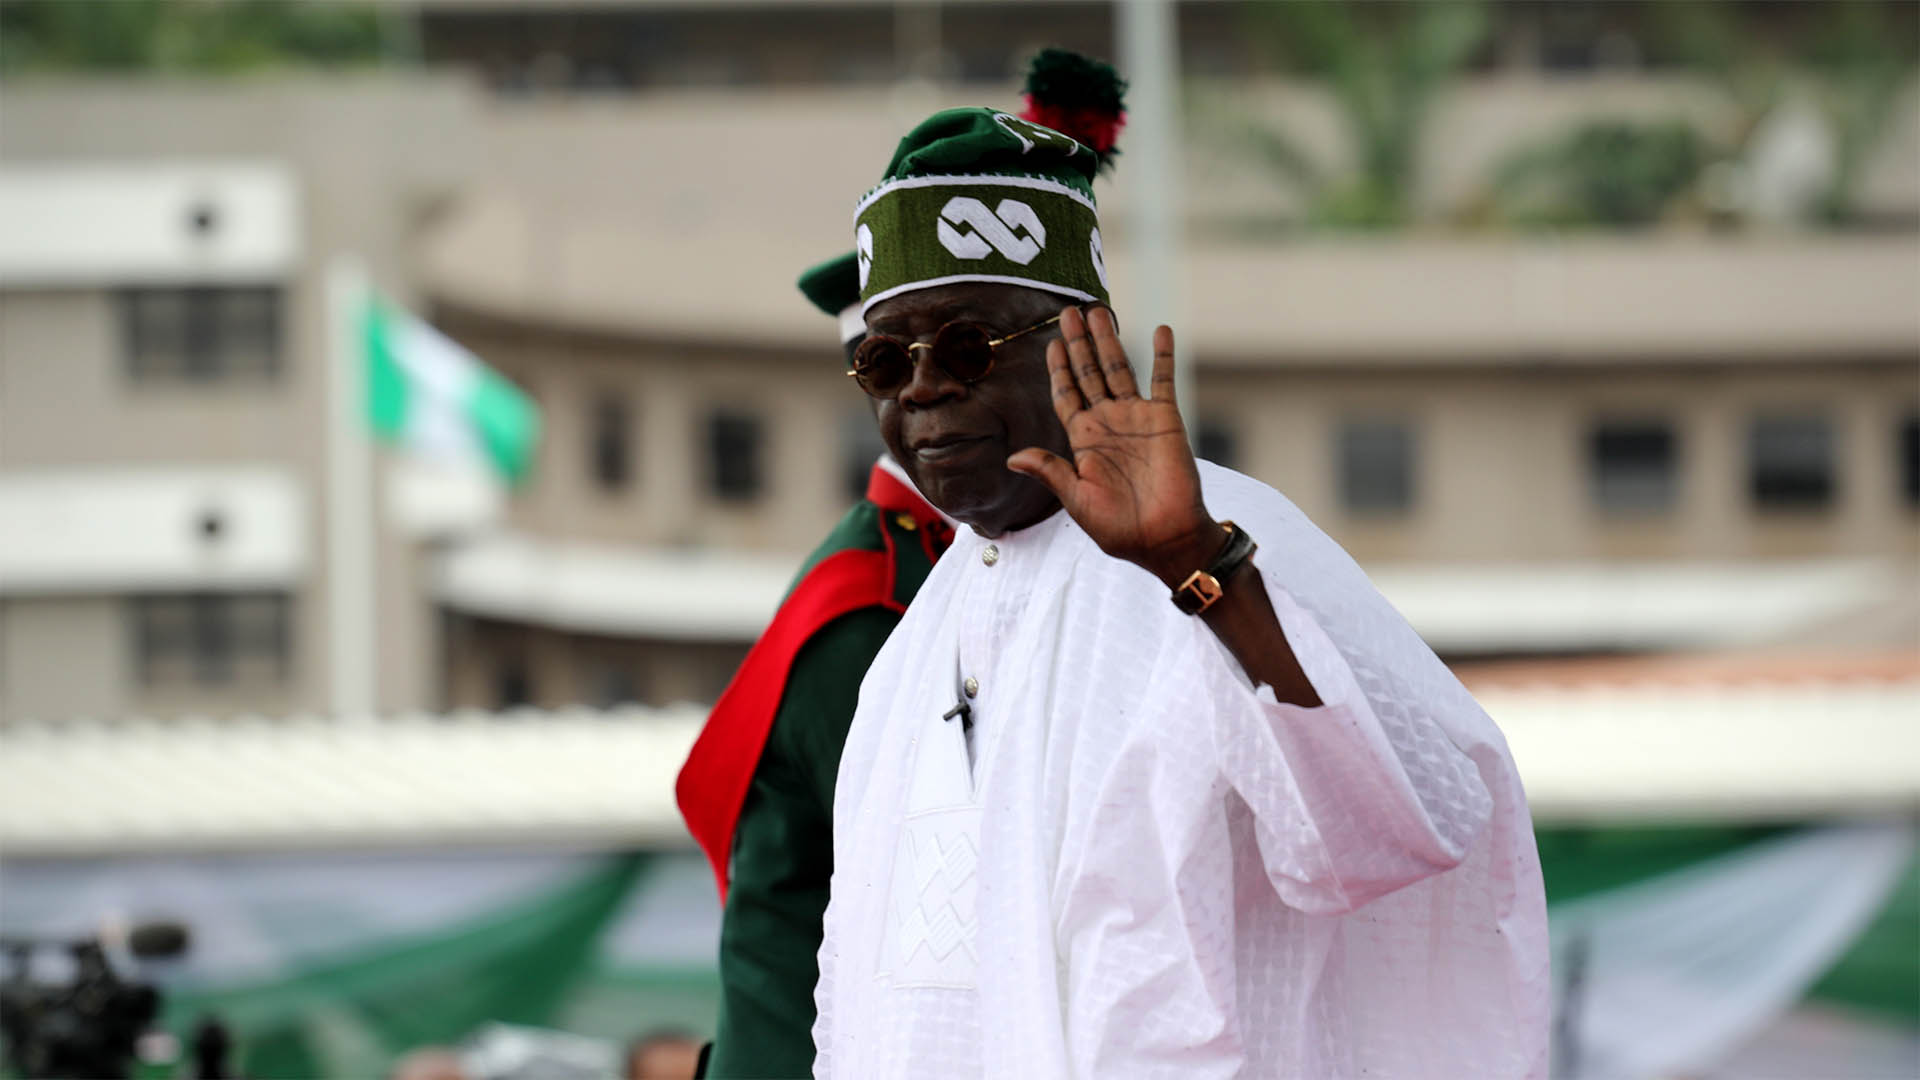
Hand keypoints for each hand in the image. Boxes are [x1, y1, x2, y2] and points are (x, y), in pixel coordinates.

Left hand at [1007, 306, 1223, 586]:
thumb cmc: (1120, 528)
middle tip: (1069, 312)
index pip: (1066, 394)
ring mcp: (1137, 418)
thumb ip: (1049, 471)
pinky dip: (1163, 355)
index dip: (1058, 368)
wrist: (1165, 538)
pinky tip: (1161, 329)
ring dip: (1110, 340)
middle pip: (1089, 373)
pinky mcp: (1166, 419)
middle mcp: (1108, 422)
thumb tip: (1011, 458)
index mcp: (1084, 440)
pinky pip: (1164, 380)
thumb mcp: (1076, 499)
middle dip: (1079, 343)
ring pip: (1120, 368)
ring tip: (1099, 311)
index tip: (1051, 343)